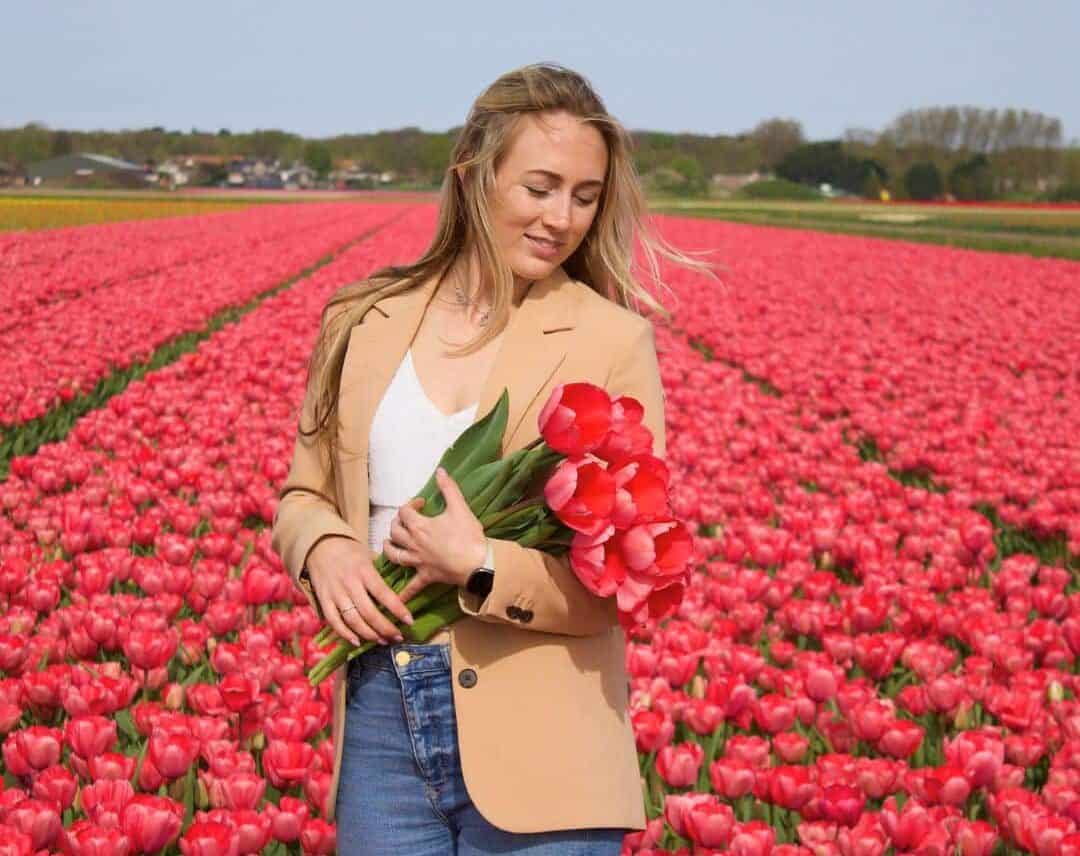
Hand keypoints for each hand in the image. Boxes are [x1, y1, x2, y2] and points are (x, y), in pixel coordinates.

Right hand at [306, 536, 413, 646]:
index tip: (409, 621)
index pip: (384, 594)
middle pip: (369, 612)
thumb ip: (379, 576)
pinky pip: (334, 621)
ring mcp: (335, 593)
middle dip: (385, 628)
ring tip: (382, 641)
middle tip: (397, 637)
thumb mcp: (368, 556)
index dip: (397, 609)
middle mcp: (350, 583)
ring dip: (369, 634)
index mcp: (364, 571)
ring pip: (353, 620)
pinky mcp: (323, 600)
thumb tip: (399, 594)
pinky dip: (345, 634)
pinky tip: (357, 642)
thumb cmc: (350, 551)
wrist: (320, 545)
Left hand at [386, 467, 487, 604]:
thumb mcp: (460, 507)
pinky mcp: (425, 576)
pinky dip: (403, 594)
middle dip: (397, 523)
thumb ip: (448, 488)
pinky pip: (411, 587)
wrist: (478, 563)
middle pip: (394, 532)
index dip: (410, 505)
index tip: (421, 503)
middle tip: (406, 520)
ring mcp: (418, 561)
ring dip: (389, 549)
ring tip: (390, 544)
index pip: (404, 512)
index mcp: (420, 526)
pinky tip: (395, 601)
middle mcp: (413, 544)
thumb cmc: (469, 535)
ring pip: (394, 555)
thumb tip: (440, 471)